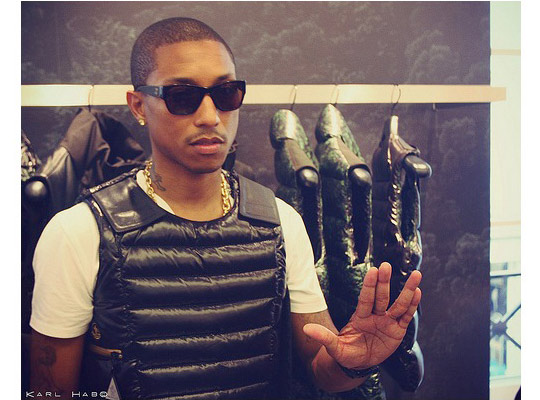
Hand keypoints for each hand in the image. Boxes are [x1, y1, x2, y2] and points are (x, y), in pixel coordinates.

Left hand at [303, 262, 421, 369]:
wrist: (358, 363)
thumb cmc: (345, 353)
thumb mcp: (334, 347)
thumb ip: (323, 337)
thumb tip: (305, 329)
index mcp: (360, 317)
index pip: (365, 299)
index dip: (369, 285)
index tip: (373, 271)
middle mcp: (374, 316)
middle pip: (381, 296)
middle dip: (384, 282)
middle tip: (386, 265)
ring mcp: (387, 322)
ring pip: (398, 304)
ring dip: (406, 290)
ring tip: (416, 275)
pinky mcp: (397, 331)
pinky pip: (406, 316)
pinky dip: (412, 305)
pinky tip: (418, 292)